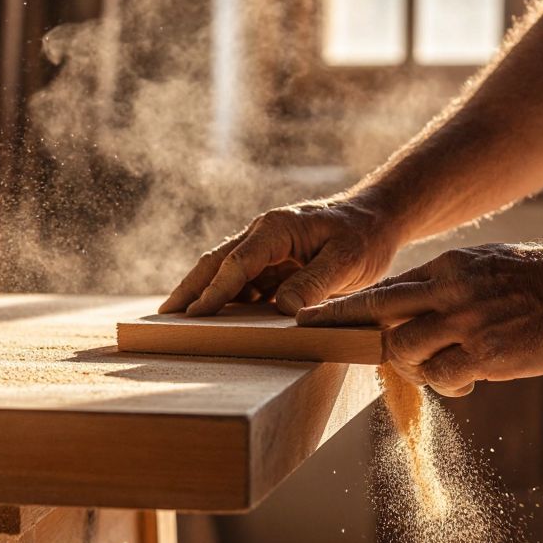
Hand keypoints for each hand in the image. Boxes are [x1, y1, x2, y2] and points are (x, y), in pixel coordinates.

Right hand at [161, 196, 404, 315]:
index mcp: (277, 229)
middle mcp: (263, 235)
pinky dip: (227, 300)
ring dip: (203, 295)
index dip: (216, 291)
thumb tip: (283, 309)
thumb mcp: (347, 261)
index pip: (237, 263)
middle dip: (189, 290)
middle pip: (216, 263)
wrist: (378, 218)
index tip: (194, 314)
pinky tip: (217, 321)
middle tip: (164, 317)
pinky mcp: (273, 263)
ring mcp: (266, 249)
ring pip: (225, 273)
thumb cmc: (365, 236)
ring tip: (178, 323)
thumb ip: (315, 283)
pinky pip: (244, 283)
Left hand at [296, 244, 542, 395]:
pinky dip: (446, 385)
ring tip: (435, 371)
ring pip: (403, 351)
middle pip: (377, 316)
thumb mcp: (484, 265)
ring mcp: (465, 323)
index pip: (382, 289)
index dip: (344, 308)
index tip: (309, 320)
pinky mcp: (487, 354)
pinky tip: (468, 383)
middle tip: (339, 352)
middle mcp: (448, 292)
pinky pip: (443, 377)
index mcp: (445, 269)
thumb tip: (419, 301)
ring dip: (410, 368)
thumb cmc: (540, 278)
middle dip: (350, 337)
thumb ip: (448, 283)